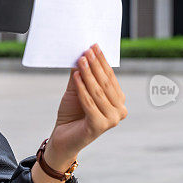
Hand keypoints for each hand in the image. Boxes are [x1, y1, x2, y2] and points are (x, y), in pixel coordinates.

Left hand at [45, 43, 126, 163]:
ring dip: (88, 74)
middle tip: (87, 50)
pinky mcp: (100, 126)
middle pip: (106, 83)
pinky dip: (82, 88)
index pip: (111, 77)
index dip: (102, 61)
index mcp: (119, 101)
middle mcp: (120, 111)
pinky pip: (89, 102)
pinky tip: (76, 76)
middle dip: (96, 65)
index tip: (94, 45)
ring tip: (80, 60)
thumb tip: (82, 53)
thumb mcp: (77, 90)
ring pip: (98, 92)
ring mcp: (112, 120)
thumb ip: (81, 74)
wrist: (63, 137)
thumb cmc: (72, 113)